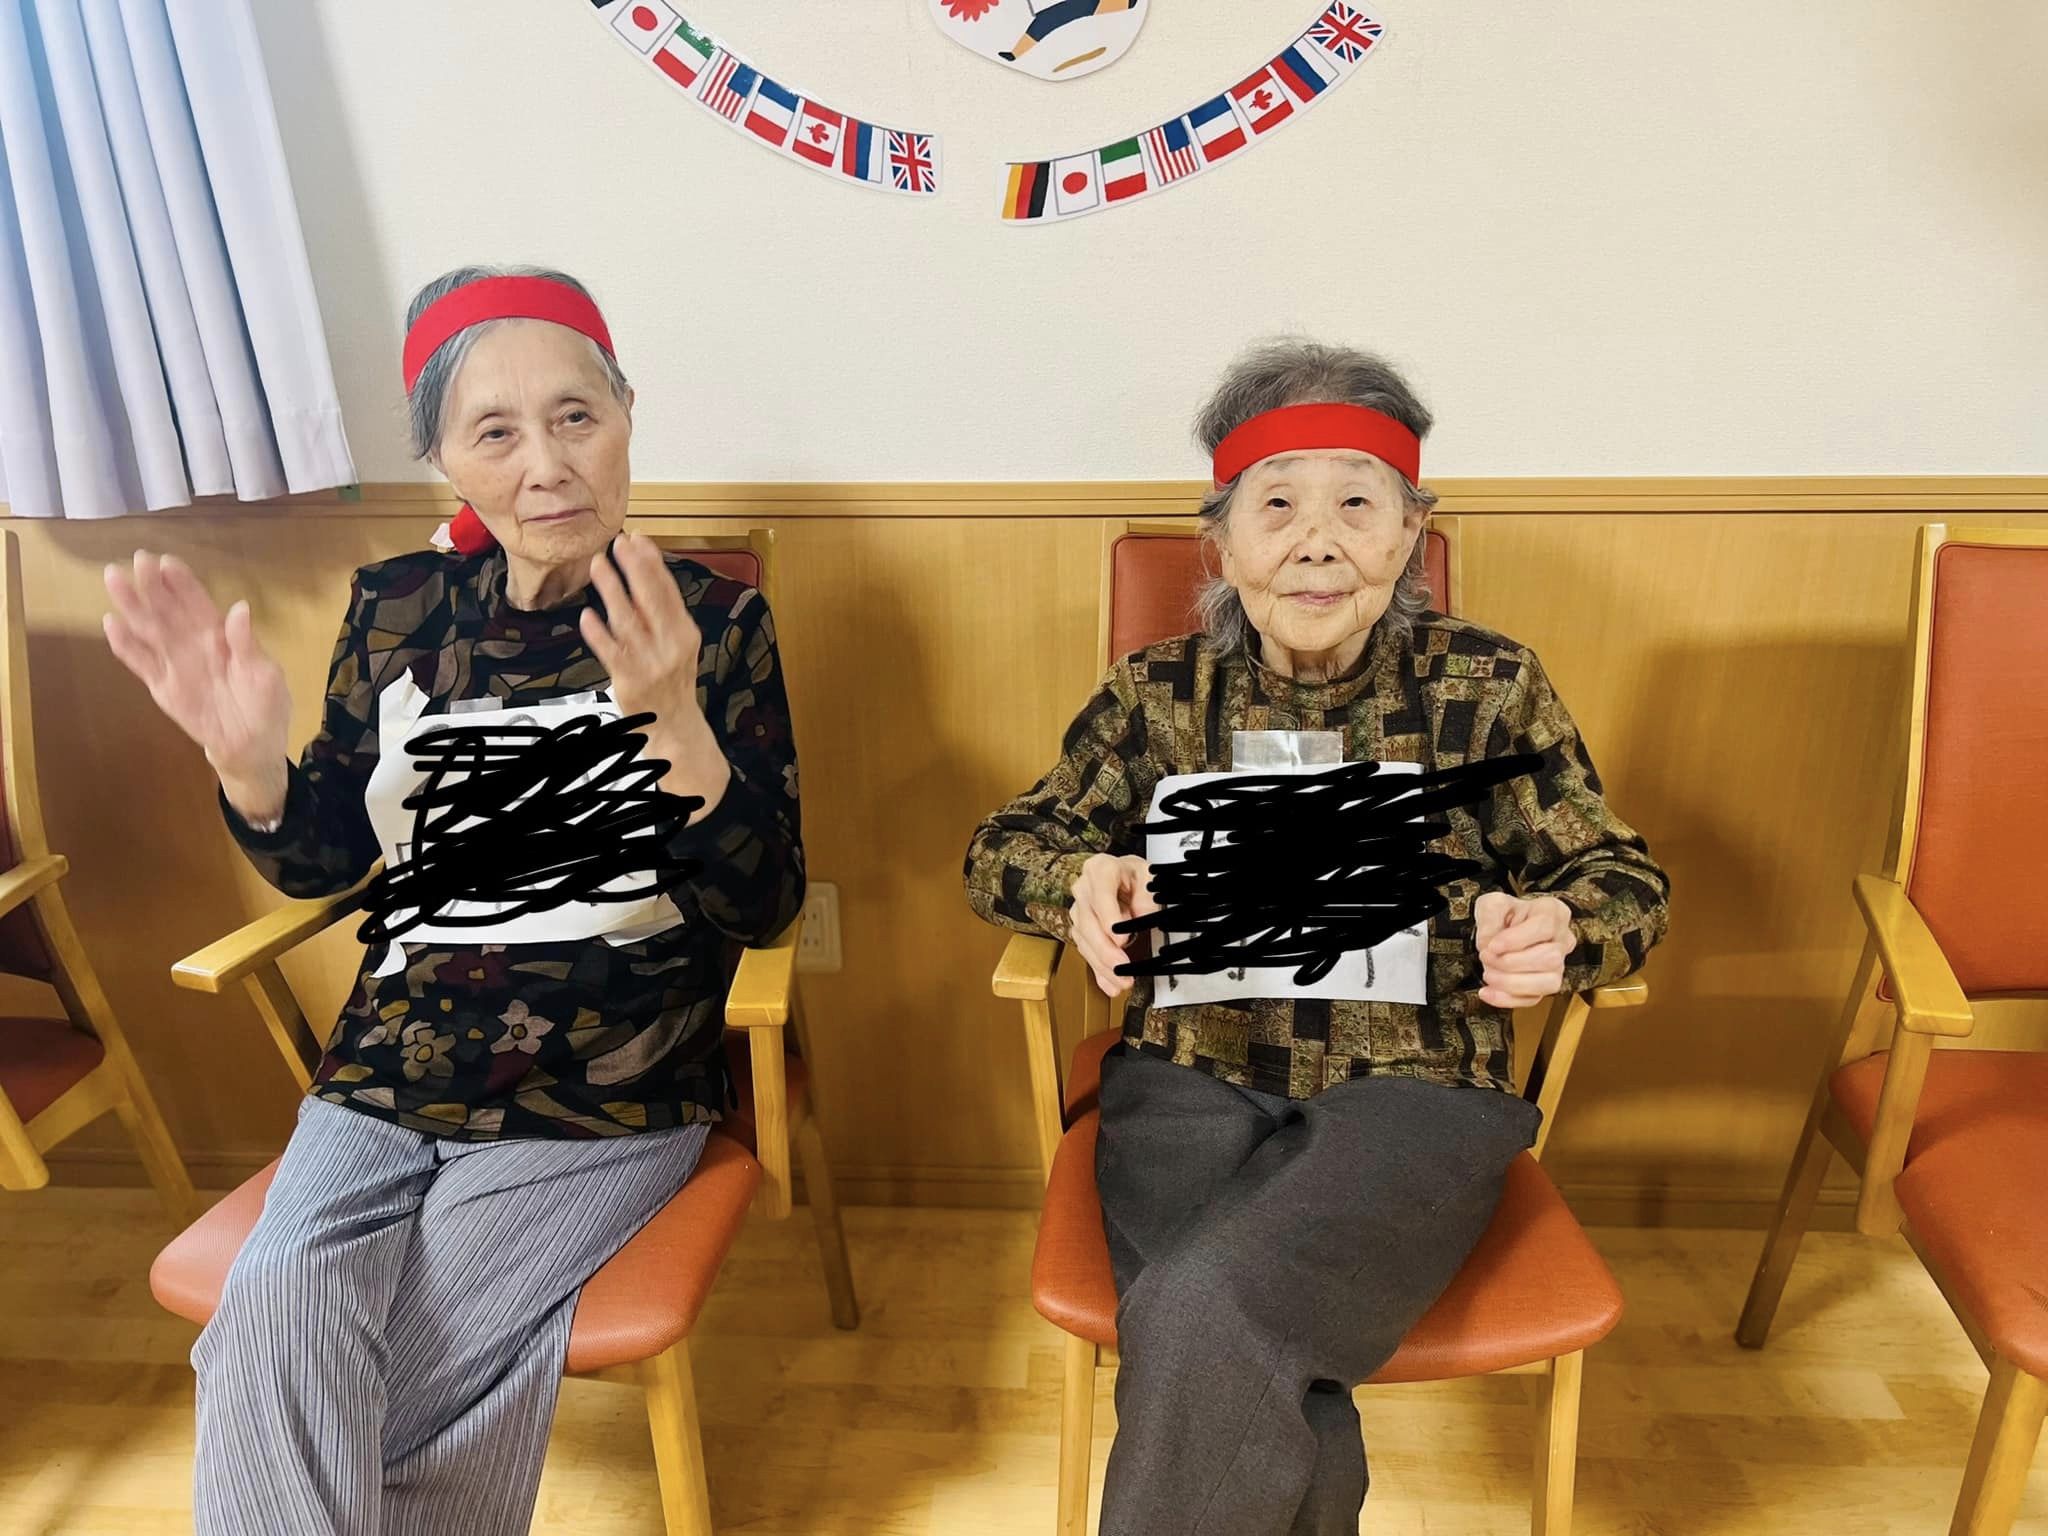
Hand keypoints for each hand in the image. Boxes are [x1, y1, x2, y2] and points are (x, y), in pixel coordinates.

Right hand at [102, 551, 291, 820]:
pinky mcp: (161, 686)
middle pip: (169, 610)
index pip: (199, 604)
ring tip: (114, 579)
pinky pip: (141, 663)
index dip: (184, 584)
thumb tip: (239, 608)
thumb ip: (248, 645)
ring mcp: (175, 663)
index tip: (167, 562)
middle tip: (136, 560)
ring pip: (149, 629)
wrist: (250, 748)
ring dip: (131, 606)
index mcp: (222, 637)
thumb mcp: (267, 676)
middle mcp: (194, 643)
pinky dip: (125, 645)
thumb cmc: (266, 707)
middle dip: (153, 585)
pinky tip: (110, 624)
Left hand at [580, 533, 728, 816]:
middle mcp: (671, 645)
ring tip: (597, 565)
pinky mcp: (629, 680)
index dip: (653, 563)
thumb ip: (662, 611)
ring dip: (612, 590)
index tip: (639, 539)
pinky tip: (587, 616)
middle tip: (618, 543)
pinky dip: (599, 634)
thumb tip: (643, 569)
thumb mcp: (678, 642)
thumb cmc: (672, 678)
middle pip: (651, 600)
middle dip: (635, 568)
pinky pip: (611, 653)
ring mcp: (650, 663)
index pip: (668, 590)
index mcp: (684, 632)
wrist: (674, 724)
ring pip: (628, 620)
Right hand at [1068, 853, 1157, 996]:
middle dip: (1105, 949)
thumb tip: (1143, 916)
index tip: (1121, 939)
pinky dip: (1099, 971)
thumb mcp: (1149, 877)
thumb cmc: (1134, 876)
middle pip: (1088, 922)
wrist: (1122, 878)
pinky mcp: (1080, 929)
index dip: (1109, 916)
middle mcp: (1084, 889)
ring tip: (1121, 981)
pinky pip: (1086, 952)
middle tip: (1121, 966)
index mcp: (1100, 869)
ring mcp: (1079, 910)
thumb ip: (1146, 896)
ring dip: (1102, 964)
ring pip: (1084, 940)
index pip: (1100, 892)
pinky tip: (1110, 984)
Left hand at [1473, 892, 1575, 1009]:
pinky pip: (1534, 999)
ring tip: (1488, 974)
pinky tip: (1488, 992)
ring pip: (1550, 983)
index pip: (1544, 927)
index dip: (1516, 940)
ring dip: (1512, 983)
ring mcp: (1558, 965)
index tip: (1492, 946)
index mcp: (1552, 912)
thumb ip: (1490, 916)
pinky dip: (1508, 999)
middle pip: (1551, 958)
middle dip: (1512, 963)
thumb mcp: (1492, 903)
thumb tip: (1487, 943)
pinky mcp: (1545, 984)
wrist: (1503, 927)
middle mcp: (1562, 939)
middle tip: (1486, 957)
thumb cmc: (1503, 913)